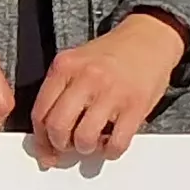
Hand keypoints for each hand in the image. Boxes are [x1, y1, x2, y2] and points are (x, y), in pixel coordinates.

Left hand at [31, 11, 187, 166]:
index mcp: (65, 66)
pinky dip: (111, 151)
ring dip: (86, 149)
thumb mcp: (77, 62)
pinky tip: (111, 142)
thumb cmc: (113, 54)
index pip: (40, 112)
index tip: (45, 148)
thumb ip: (60, 92)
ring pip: (84, 139)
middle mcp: (86, 78)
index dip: (40, 138)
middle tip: (68, 146)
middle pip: (57, 127)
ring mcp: (111, 92)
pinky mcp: (135, 106)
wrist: (149, 37)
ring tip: (92, 142)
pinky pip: (116, 143)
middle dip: (60, 145)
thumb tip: (47, 134)